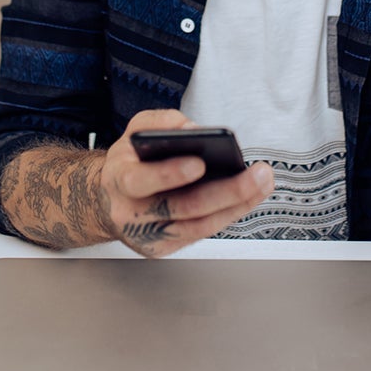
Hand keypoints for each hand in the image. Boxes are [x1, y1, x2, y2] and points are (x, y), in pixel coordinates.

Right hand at [97, 109, 274, 256]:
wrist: (107, 202)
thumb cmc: (129, 163)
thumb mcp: (134, 131)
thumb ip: (161, 123)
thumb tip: (193, 129)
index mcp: (119, 181)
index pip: (141, 180)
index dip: (170, 174)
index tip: (199, 163)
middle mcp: (132, 214)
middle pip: (184, 208)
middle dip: (227, 191)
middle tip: (258, 174)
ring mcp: (150, 236)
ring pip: (200, 225)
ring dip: (238, 204)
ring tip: (263, 182)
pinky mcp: (165, 248)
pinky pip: (202, 232)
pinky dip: (228, 214)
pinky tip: (249, 197)